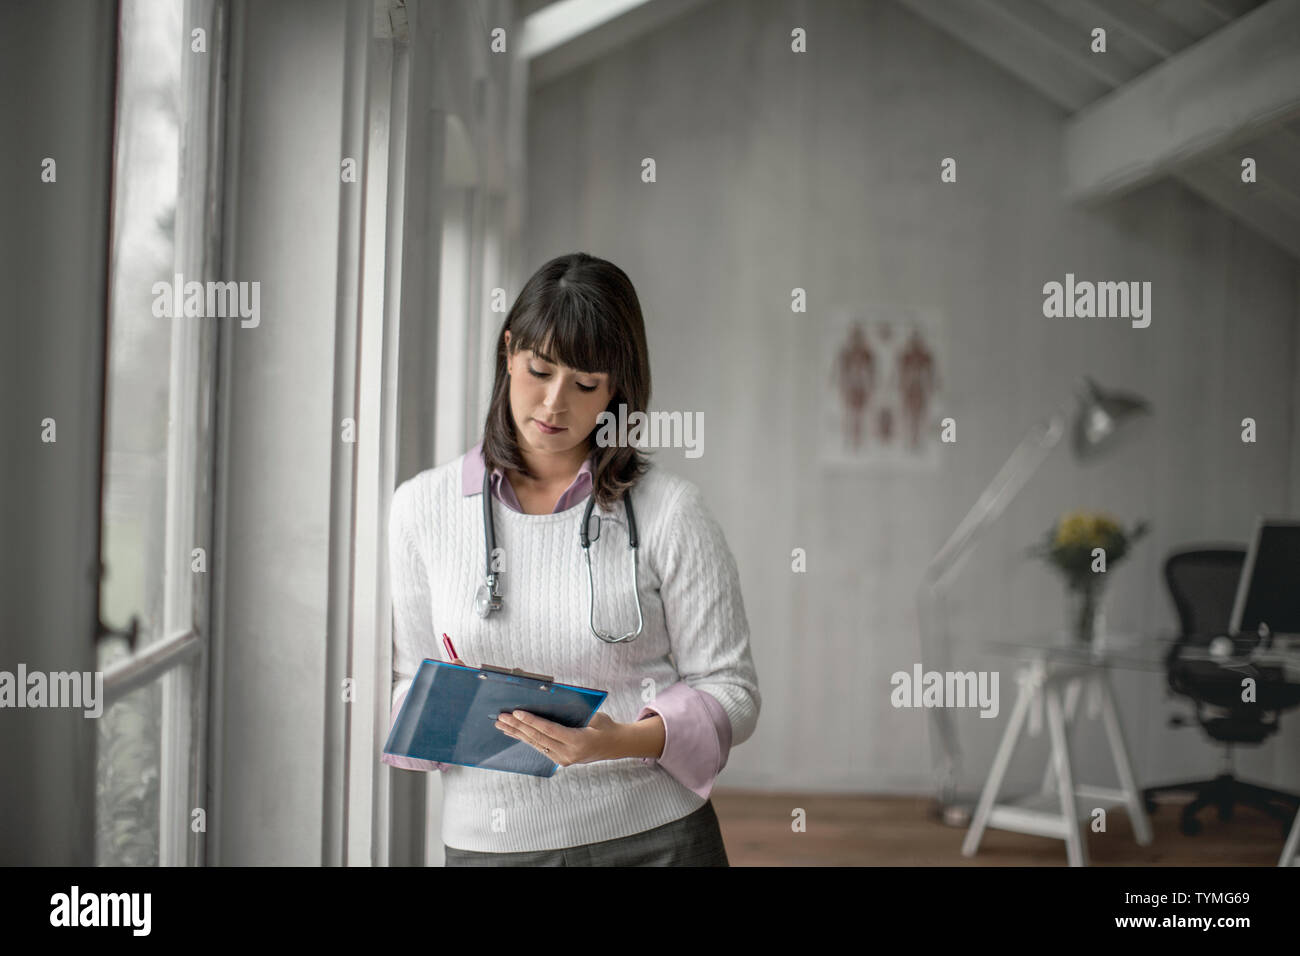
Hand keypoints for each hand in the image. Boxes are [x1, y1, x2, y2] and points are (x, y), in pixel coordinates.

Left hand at [495, 710, 622, 765]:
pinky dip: (526, 739)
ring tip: (502, 725)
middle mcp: (568, 754)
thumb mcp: (596, 716)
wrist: (615, 745)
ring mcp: (563, 759)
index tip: (517, 712)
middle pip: (538, 738)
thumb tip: (555, 703)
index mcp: (578, 742)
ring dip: (517, 733)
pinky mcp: (560, 760)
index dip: (532, 721)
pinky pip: (540, 748)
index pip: (549, 730)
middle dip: (518, 726)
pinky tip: (515, 733)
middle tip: (502, 717)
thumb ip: (577, 713)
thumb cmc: (605, 727)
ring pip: (535, 744)